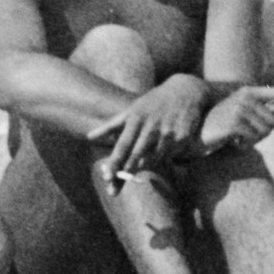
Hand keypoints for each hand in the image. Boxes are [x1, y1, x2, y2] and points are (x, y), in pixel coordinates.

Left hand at [87, 75, 206, 187]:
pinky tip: (166, 150)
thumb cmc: (153, 102)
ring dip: (147, 164)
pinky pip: (171, 154)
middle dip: (128, 169)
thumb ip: (111, 125)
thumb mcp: (132, 109)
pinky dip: (166, 156)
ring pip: (155, 158)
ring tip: (142, 164)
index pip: (122, 144)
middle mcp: (151, 126)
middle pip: (137, 154)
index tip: (106, 176)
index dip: (114, 161)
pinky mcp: (183, 137)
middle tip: (119, 183)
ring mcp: (168, 132)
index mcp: (136, 119)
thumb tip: (89, 137)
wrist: (184, 90)